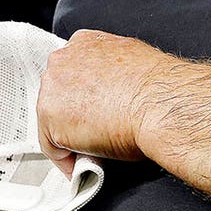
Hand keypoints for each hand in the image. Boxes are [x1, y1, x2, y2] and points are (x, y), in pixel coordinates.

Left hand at [37, 29, 171, 174]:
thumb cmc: (159, 88)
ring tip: (92, 152)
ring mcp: (52, 88)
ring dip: (70, 138)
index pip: (73, 73)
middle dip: (74, 116)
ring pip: (53, 121)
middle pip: (59, 96)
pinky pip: (53, 147)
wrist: (161, 104)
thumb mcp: (135, 64)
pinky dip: (66, 160)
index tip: (93, 113)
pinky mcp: (50, 118)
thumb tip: (118, 92)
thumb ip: (115, 73)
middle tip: (94, 134)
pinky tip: (83, 167)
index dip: (83, 97)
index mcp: (85, 43)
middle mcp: (63, 60)